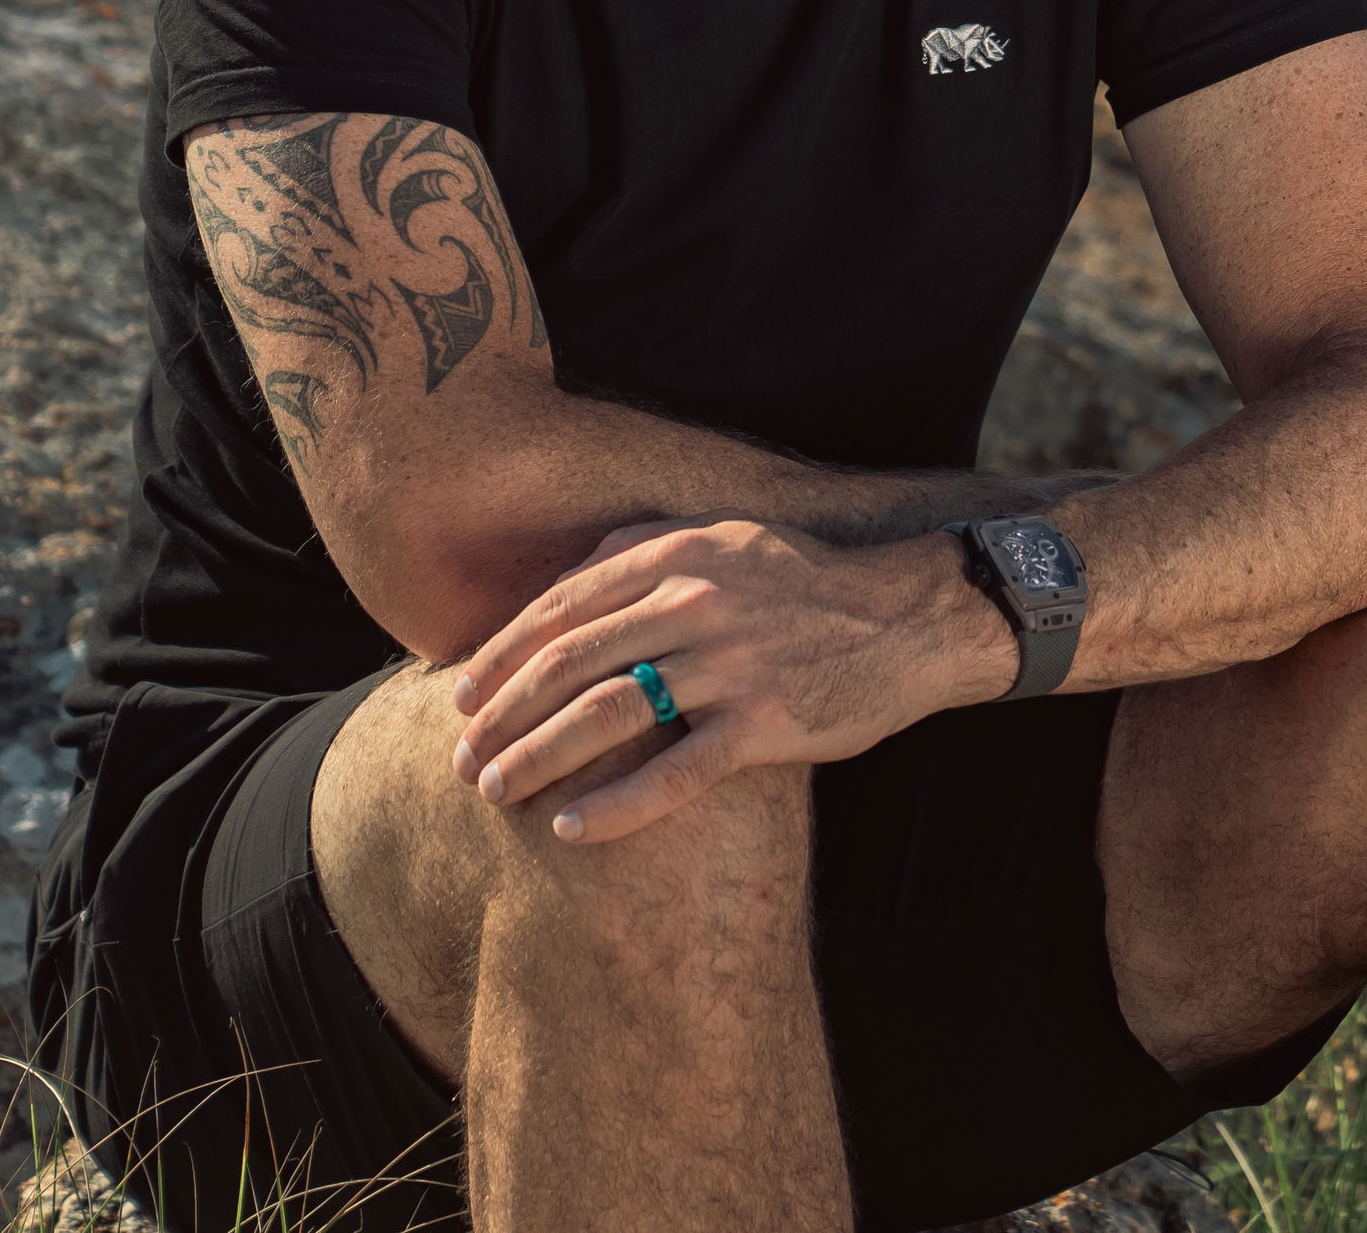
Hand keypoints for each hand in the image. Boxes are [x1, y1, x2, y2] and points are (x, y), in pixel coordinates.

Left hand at [448, 515, 1012, 841]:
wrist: (906, 618)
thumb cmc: (805, 584)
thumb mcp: (727, 539)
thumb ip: (648, 549)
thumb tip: (567, 577)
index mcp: (679, 555)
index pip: (561, 609)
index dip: (499, 657)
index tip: (460, 697)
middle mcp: (696, 602)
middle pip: (568, 664)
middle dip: (501, 716)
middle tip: (461, 759)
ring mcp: (731, 663)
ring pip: (605, 714)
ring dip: (536, 758)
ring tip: (496, 792)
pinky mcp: (765, 723)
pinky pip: (673, 772)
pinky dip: (613, 805)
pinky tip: (570, 828)